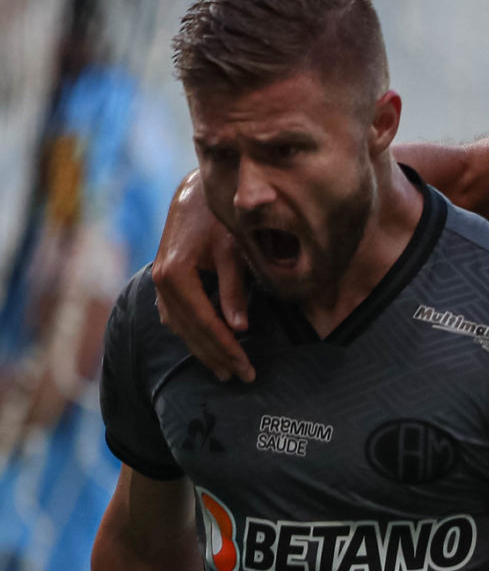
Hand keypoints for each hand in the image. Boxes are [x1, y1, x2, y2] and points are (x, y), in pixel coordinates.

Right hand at [151, 171, 254, 382]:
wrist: (195, 193)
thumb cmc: (220, 218)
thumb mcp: (233, 250)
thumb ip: (234, 289)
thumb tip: (239, 328)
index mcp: (176, 274)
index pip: (205, 323)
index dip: (227, 348)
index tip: (246, 368)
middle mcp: (162, 282)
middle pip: (191, 331)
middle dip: (218, 356)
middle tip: (242, 377)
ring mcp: (159, 283)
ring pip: (181, 328)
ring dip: (204, 350)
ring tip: (226, 371)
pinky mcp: (164, 282)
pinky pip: (176, 317)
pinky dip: (192, 334)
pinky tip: (206, 348)